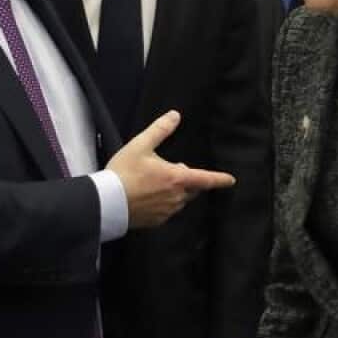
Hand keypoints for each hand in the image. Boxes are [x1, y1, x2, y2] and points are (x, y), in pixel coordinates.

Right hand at [105, 111, 234, 227]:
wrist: (106, 201)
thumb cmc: (124, 172)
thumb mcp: (140, 145)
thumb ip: (160, 130)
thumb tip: (175, 115)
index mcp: (177, 178)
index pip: (206, 179)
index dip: (220, 179)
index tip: (231, 180)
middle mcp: (177, 197)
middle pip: (192, 189)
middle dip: (186, 180)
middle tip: (167, 170)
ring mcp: (167, 211)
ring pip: (179, 200)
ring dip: (174, 192)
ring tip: (152, 183)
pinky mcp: (156, 221)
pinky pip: (167, 211)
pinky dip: (162, 203)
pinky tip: (147, 197)